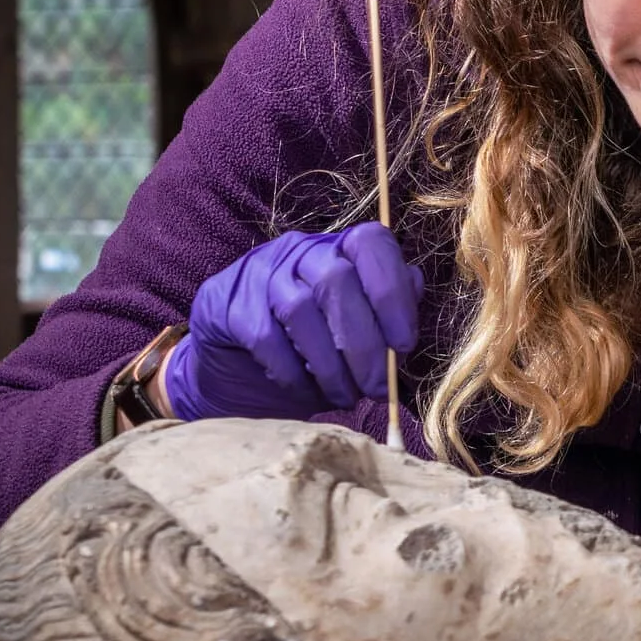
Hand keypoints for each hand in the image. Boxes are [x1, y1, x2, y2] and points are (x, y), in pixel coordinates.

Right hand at [164, 225, 423, 421]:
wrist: (240, 368)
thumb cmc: (314, 347)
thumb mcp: (358, 328)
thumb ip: (386, 308)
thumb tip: (414, 290)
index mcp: (341, 248)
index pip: (372, 244)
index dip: (393, 292)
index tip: (404, 344)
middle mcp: (300, 250)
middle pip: (337, 282)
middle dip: (364, 344)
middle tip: (377, 389)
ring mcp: (258, 272)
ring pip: (300, 310)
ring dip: (329, 364)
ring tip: (344, 396)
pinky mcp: (226, 303)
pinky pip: (264, 336)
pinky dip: (291, 372)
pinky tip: (305, 392)